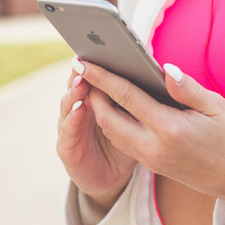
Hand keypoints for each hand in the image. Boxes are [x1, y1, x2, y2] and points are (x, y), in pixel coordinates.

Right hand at [57, 58, 136, 210]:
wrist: (113, 179)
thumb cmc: (131, 144)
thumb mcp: (141, 119)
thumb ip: (141, 96)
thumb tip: (158, 70)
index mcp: (99, 100)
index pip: (96, 77)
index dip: (98, 63)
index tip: (103, 45)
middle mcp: (80, 110)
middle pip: (77, 86)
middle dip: (81, 72)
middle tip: (88, 57)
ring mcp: (71, 129)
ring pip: (68, 105)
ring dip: (73, 92)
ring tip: (83, 80)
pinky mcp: (67, 149)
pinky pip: (66, 133)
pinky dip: (70, 120)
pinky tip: (79, 109)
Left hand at [77, 60, 224, 204]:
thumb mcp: (217, 107)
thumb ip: (187, 88)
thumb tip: (164, 68)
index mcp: (170, 129)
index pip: (126, 97)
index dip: (102, 77)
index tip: (84, 62)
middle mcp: (155, 148)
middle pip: (108, 119)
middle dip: (93, 94)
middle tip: (86, 71)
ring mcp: (152, 160)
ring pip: (113, 134)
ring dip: (100, 111)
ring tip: (96, 86)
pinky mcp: (153, 166)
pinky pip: (124, 143)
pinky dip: (113, 124)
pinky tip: (116, 108)